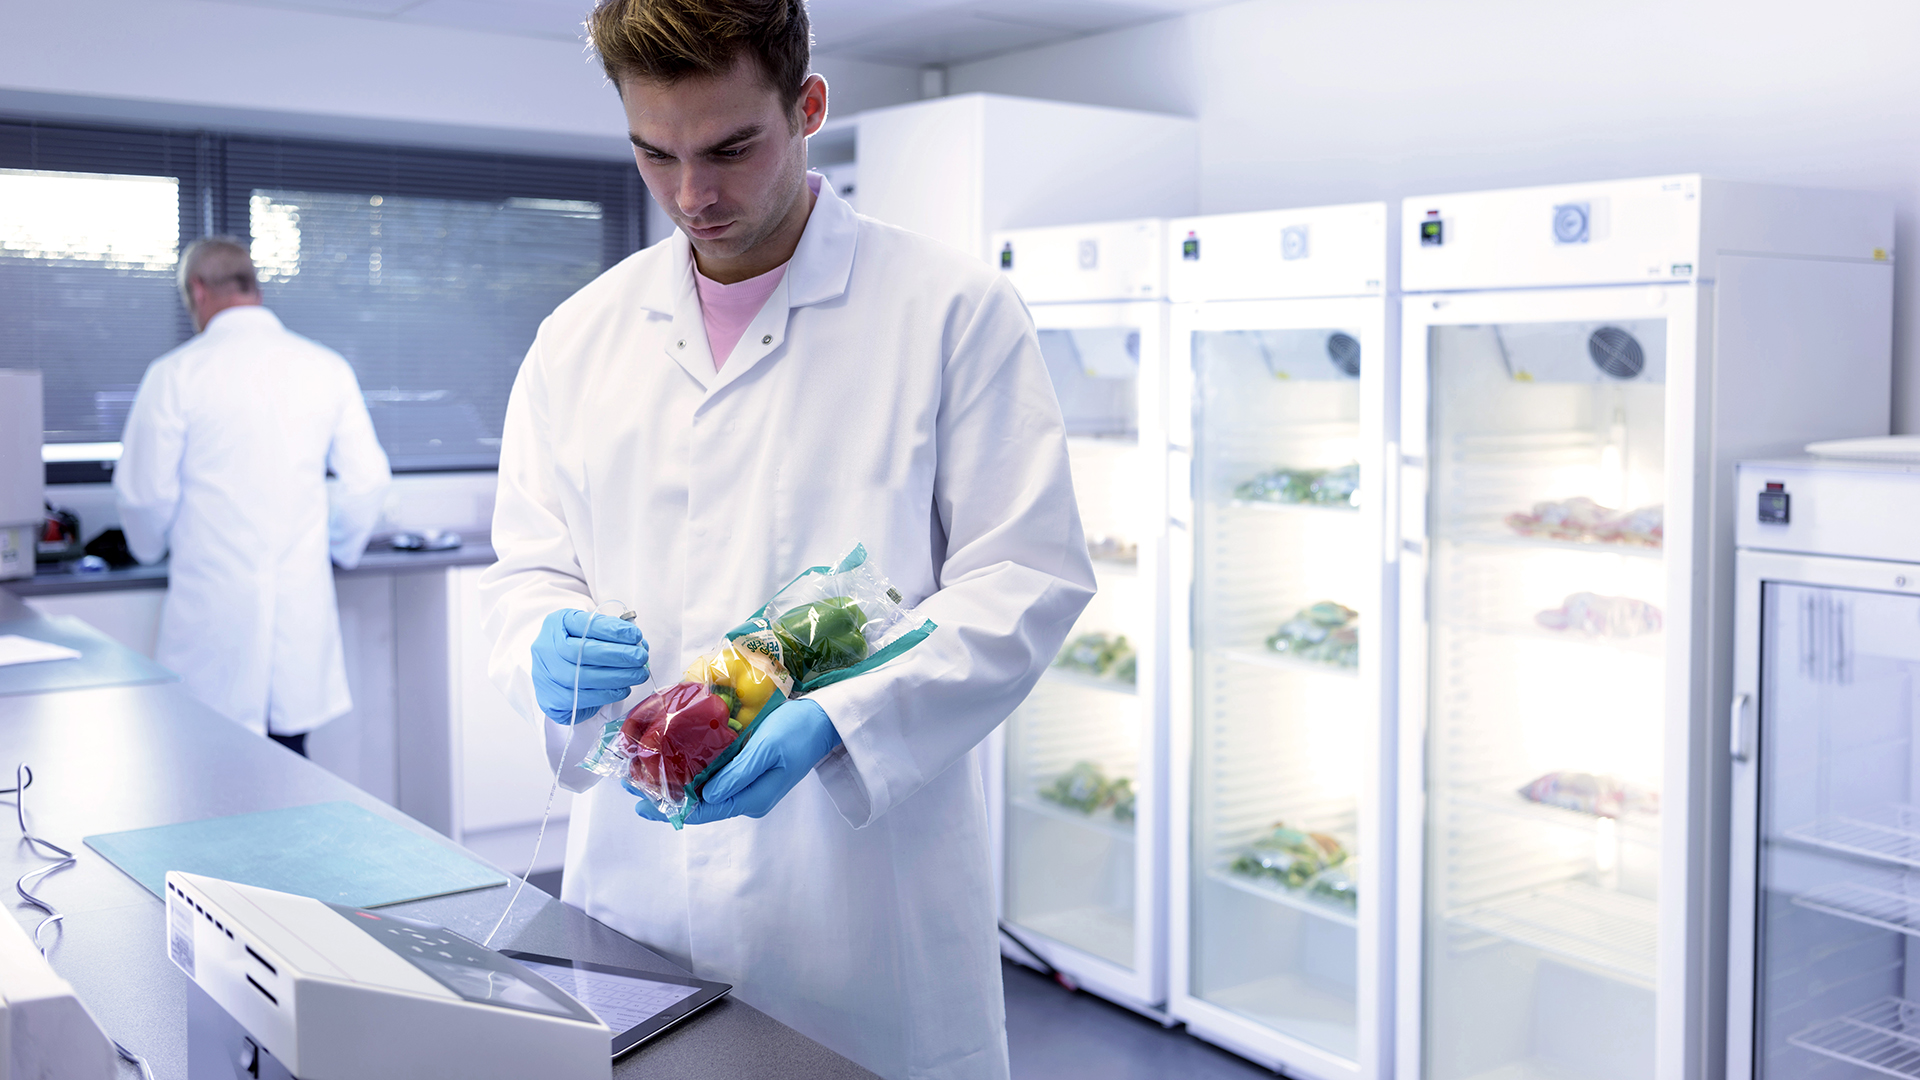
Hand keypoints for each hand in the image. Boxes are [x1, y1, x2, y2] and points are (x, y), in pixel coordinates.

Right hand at [531, 609, 649, 723]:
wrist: (552, 671)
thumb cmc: (577, 647)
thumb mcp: (589, 631)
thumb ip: (611, 634)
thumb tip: (640, 644)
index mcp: (556, 624)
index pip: (585, 624)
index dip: (612, 630)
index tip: (635, 635)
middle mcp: (545, 648)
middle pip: (581, 652)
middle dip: (617, 654)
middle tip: (641, 656)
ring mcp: (544, 675)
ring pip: (582, 678)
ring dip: (617, 677)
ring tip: (638, 674)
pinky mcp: (550, 699)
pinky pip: (581, 699)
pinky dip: (607, 694)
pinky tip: (623, 688)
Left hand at [631, 698, 840, 823]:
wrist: (826, 722)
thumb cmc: (799, 730)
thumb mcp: (768, 749)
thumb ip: (738, 773)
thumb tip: (707, 795)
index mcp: (752, 798)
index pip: (704, 811)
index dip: (671, 810)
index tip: (641, 805)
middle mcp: (747, 798)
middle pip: (700, 806)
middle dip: (666, 800)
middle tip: (631, 788)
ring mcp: (749, 787)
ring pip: (705, 794)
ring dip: (676, 787)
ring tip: (644, 778)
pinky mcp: (749, 773)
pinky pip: (715, 780)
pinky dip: (692, 776)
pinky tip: (674, 766)